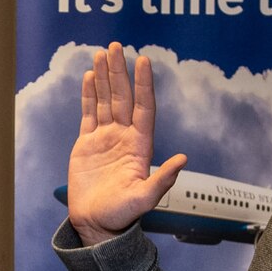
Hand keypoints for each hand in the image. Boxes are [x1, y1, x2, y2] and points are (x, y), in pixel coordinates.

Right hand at [65, 42, 185, 246]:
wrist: (95, 225)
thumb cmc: (121, 216)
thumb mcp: (144, 199)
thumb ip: (162, 179)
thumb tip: (184, 159)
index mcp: (139, 145)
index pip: (143, 107)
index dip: (143, 84)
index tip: (143, 60)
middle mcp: (124, 136)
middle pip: (123, 97)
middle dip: (120, 71)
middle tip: (115, 45)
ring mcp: (105, 138)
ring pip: (106, 100)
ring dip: (105, 77)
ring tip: (102, 52)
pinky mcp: (87, 144)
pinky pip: (89, 113)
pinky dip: (89, 94)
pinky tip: (91, 76)